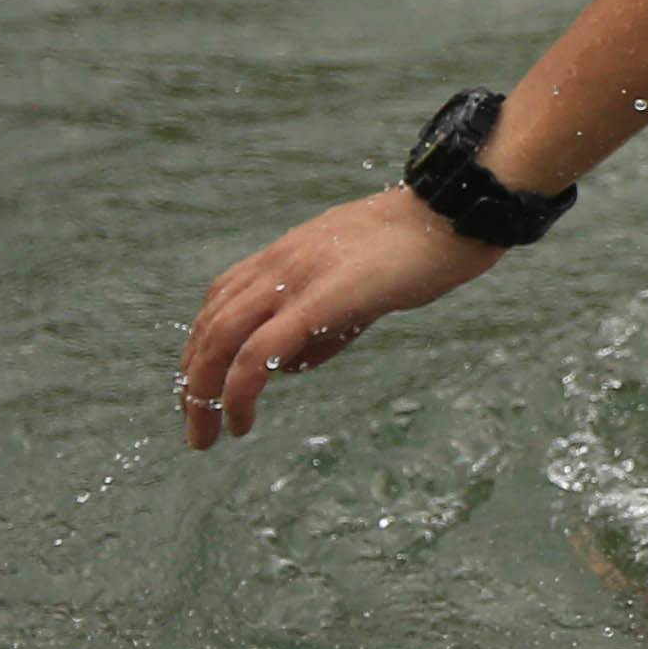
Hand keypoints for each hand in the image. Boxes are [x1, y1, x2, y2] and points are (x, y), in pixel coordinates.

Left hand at [179, 185, 508, 449]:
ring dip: (202, 396)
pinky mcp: (316, 302)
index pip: (218, 305)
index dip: (202, 352)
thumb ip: (323, 324)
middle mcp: (276, 264)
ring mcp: (292, 280)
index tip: (205, 391)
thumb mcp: (361, 288)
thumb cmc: (422, 249)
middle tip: (197, 429)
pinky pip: (256, 352)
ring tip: (208, 435)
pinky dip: (237, 392)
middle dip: (192, 384)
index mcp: (285, 255)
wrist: (455, 213)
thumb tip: (288, 365)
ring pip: (219, 342)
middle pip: (207, 328)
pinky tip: (241, 421)